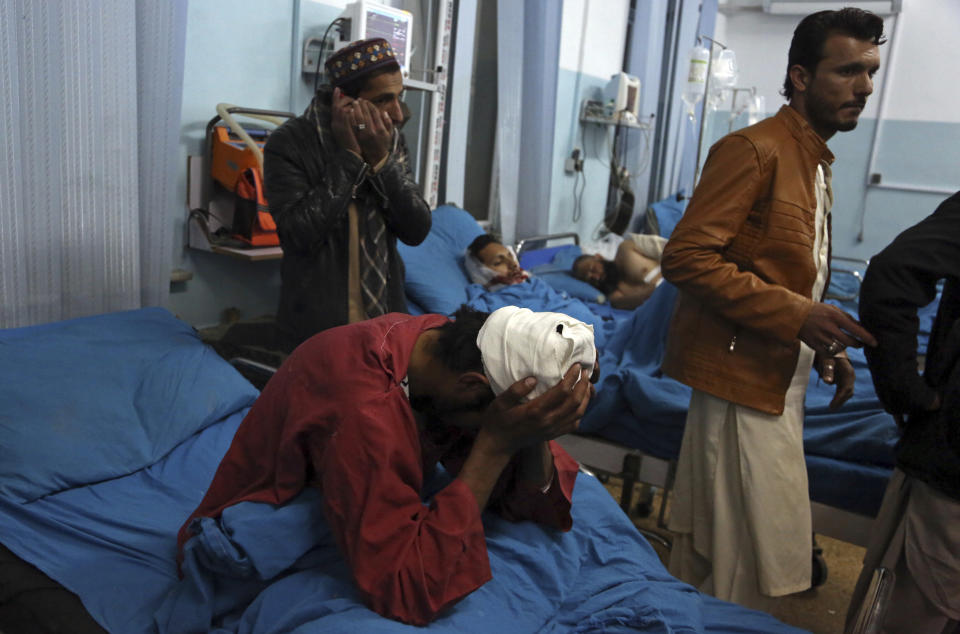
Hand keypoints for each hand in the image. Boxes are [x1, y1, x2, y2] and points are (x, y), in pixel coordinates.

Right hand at [330, 88, 361, 154]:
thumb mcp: (347, 130)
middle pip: (335, 106)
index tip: (337, 89)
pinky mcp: (344, 131)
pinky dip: (348, 111)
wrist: (350, 156)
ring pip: (340, 110)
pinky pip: (345, 118)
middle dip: (340, 98)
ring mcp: (339, 127)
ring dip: (346, 103)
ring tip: (354, 100)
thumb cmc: (352, 144)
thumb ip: (347, 120)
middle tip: (345, 93)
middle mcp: (335, 124)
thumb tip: (351, 110)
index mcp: (335, 124)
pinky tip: (353, 108)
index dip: (335, 97)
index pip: (334, 108)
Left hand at [351, 98, 392, 164]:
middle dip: (362, 105)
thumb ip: (388, 123)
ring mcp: (364, 134)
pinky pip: (354, 125)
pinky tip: (350, 112)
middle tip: (359, 99)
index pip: (375, 113)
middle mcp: (372, 131)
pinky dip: (351, 117)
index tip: (367, 101)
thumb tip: (384, 112)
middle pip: (366, 114)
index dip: (370, 105)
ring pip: (359, 118)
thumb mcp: (390, 134)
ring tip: (354, 103)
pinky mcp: (358, 137)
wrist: (376, 157)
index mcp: (380, 129)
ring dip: (356, 109)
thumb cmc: (383, 144)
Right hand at [477, 364, 591, 455]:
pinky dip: (580, 412)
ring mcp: (552, 430)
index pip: (562, 391)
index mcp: (536, 411)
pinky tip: (580, 403)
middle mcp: (548, 421)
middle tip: (585, 372)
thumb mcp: (500, 403)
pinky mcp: (553, 435)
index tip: (576, 366)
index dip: (572, 377)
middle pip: (575, 402)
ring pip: (578, 414)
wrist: (498, 445)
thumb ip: (515, 390)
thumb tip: (533, 379)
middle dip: (583, 385)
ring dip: (585, 398)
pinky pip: (573, 424)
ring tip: (586, 385)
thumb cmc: (497, 420)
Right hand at [798, 302, 876, 357]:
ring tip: (846, 343)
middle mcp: (828, 328)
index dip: (867, 337)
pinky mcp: (814, 344)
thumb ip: (847, 318)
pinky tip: (835, 347)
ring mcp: (821, 337)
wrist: (795, 315)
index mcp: (835, 317)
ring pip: (840, 348)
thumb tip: (862, 327)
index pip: (856, 329)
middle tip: (861, 344)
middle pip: (849, 342)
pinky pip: (829, 352)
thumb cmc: (817, 310)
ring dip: (845, 347)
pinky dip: (834, 351)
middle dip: (858, 344)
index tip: (874, 343)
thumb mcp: (833, 309)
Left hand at [816, 353, 854, 408]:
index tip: (832, 406)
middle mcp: (850, 375)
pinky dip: (839, 396)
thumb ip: (827, 370)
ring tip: (832, 407)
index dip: (839, 398)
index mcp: (848, 372)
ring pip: (847, 391)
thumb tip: (828, 382)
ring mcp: (848, 377)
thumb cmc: (827, 352)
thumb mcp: (826, 359)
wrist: (830, 346)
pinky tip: (834, 402)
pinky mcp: (844, 378)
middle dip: (841, 400)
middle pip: (848, 392)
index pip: (846, 389)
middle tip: (832, 408)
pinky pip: (843, 390)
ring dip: (841, 399)